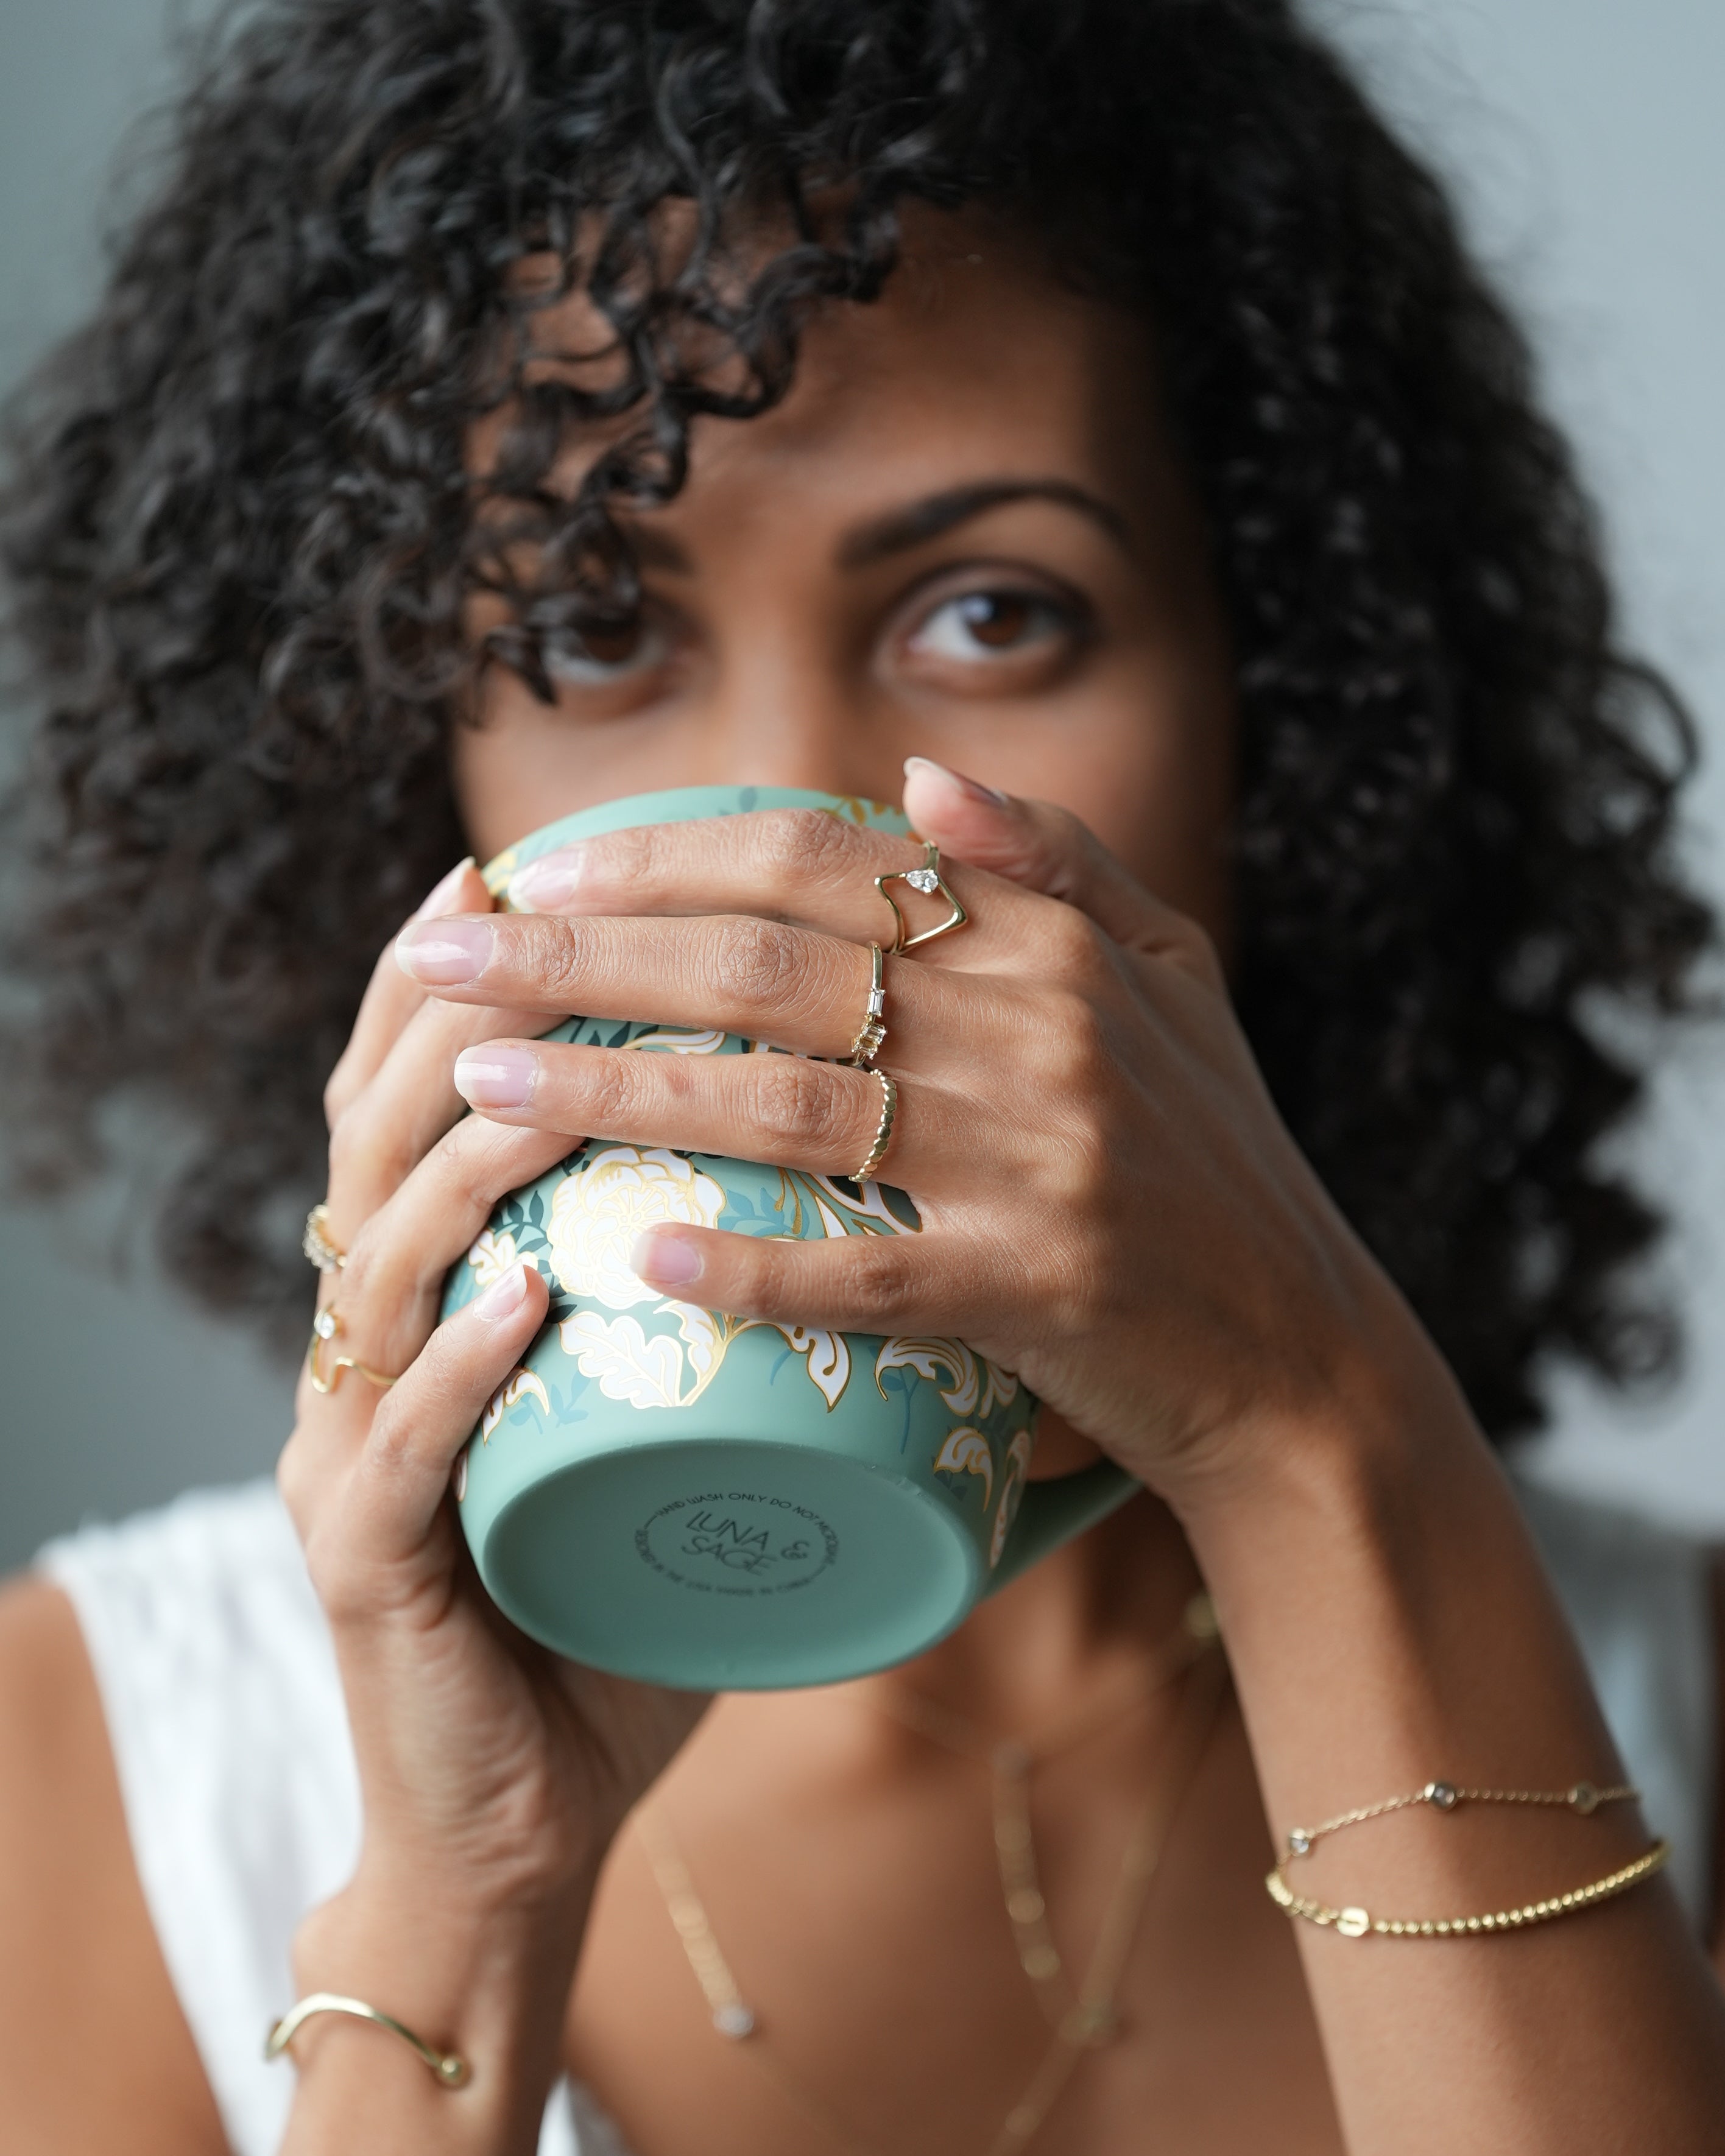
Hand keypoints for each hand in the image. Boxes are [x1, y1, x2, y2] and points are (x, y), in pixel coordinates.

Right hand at [276, 860, 707, 1931]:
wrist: (536, 1801)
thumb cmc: (627, 1592)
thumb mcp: (675, 1416)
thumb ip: (735, 1302)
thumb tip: (902, 1195)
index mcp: (431, 1295)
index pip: (417, 1106)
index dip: (449, 984)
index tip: (520, 870)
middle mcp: (371, 1351)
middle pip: (372, 1148)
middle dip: (436, 1025)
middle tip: (507, 921)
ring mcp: (352, 1456)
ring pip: (370, 1275)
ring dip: (450, 1167)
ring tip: (533, 1082)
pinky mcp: (370, 1568)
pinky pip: (401, 1452)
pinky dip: (458, 1366)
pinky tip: (521, 1298)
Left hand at [397, 765, 1428, 1508]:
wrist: (1302, 1354)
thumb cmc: (1218, 1164)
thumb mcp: (1173, 978)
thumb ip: (1058, 864)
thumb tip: (917, 784)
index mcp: (1053, 941)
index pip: (823, 860)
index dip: (665, 855)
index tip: (537, 869)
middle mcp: (1041, 1026)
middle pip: (765, 964)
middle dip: (582, 954)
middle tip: (442, 958)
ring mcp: (1039, 1159)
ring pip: (782, 1103)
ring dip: (613, 1091)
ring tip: (476, 1087)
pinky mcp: (1038, 1289)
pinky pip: (863, 1269)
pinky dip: (746, 1264)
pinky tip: (632, 1254)